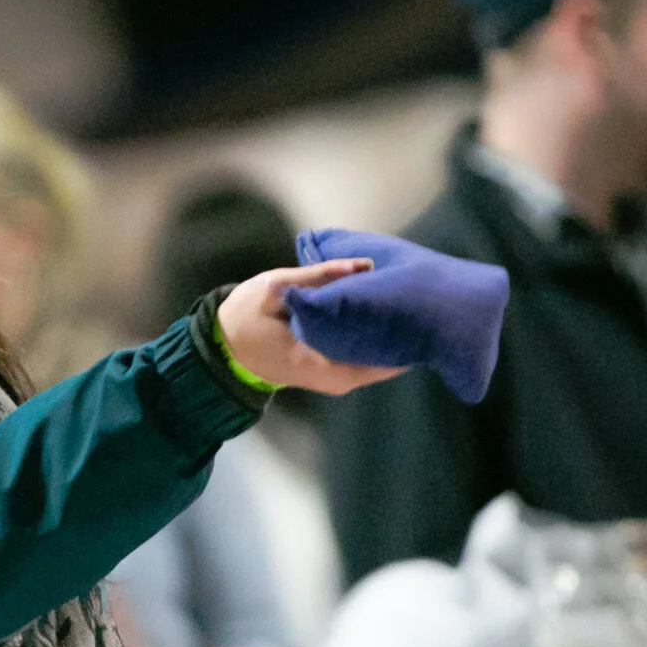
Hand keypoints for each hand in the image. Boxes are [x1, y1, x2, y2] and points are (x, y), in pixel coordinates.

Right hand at [216, 261, 407, 395]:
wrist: (226, 348)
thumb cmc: (246, 316)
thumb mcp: (275, 288)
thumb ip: (318, 276)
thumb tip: (364, 264)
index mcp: (316, 363)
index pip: (373, 353)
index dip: (398, 329)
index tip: (418, 303)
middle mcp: (334, 380)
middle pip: (384, 359)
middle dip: (402, 331)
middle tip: (420, 298)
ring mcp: (337, 382)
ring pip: (379, 360)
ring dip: (393, 334)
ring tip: (409, 302)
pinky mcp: (338, 375)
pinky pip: (368, 358)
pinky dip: (378, 338)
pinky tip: (387, 314)